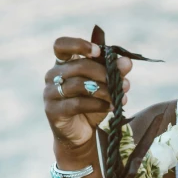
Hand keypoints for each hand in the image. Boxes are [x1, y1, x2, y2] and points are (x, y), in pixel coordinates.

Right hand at [43, 36, 133, 151]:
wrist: (81, 132)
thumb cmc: (92, 104)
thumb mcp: (105, 86)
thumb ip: (114, 71)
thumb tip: (127, 61)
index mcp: (63, 64)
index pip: (61, 45)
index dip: (79, 45)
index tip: (98, 52)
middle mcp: (52, 75)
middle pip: (78, 66)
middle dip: (104, 73)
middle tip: (123, 83)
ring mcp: (50, 93)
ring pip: (79, 85)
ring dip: (105, 90)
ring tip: (120, 97)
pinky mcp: (53, 111)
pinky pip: (77, 103)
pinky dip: (98, 104)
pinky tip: (110, 107)